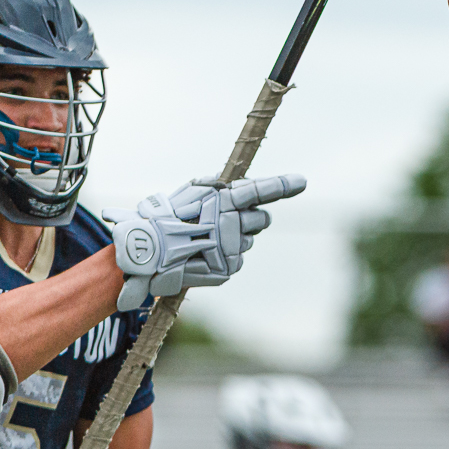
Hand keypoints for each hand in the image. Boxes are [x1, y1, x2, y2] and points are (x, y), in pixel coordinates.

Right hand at [103, 174, 306, 311]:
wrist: (146, 253)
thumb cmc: (166, 218)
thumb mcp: (189, 193)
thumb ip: (216, 186)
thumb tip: (238, 181)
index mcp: (223, 200)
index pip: (259, 191)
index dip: (282, 185)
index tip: (301, 181)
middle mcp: (232, 224)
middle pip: (262, 219)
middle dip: (251, 218)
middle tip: (227, 218)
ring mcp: (232, 248)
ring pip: (249, 239)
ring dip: (235, 237)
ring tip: (207, 237)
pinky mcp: (230, 267)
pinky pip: (238, 258)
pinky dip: (226, 255)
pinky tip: (205, 254)